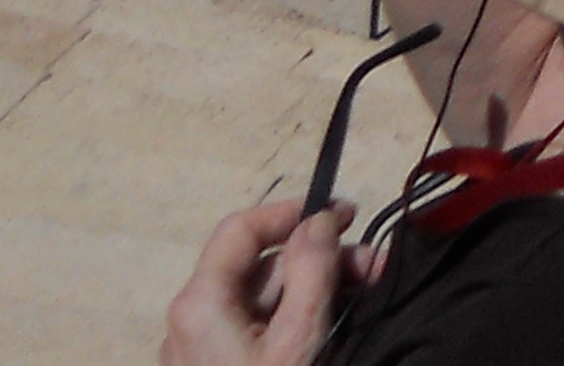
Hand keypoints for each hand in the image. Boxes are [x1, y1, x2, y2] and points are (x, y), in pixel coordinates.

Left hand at [165, 199, 353, 365]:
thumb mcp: (297, 337)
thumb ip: (311, 273)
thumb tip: (320, 219)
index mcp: (201, 301)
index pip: (242, 227)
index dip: (294, 212)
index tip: (344, 215)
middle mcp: (191, 317)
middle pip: (260, 266)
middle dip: (320, 259)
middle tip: (373, 267)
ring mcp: (199, 345)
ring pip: (263, 299)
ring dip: (313, 290)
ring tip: (364, 295)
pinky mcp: (212, 364)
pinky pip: (255, 327)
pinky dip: (292, 318)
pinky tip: (331, 324)